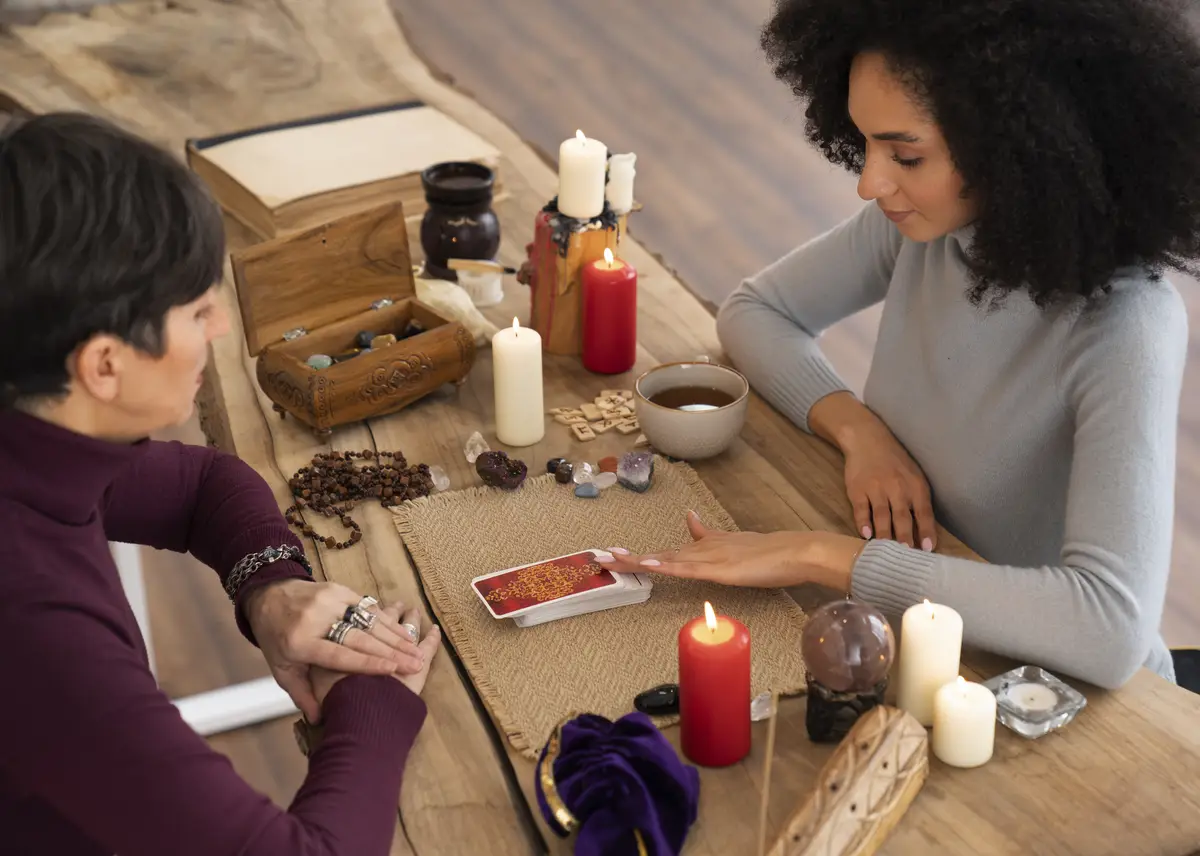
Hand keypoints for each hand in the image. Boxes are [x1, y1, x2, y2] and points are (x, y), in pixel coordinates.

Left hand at [245, 579, 424, 722]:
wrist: (268, 595)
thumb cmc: (276, 637)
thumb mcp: (281, 669)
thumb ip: (302, 694)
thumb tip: (321, 720)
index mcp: (300, 642)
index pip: (340, 655)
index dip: (369, 663)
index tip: (394, 671)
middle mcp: (316, 619)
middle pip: (361, 638)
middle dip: (392, 652)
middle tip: (416, 663)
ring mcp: (329, 600)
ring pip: (368, 620)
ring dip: (396, 636)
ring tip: (416, 650)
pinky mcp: (338, 588)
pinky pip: (367, 606)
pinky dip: (387, 620)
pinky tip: (403, 631)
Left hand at [601, 511, 861, 590]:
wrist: (793, 550)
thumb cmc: (766, 553)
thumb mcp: (732, 544)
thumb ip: (708, 534)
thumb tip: (689, 516)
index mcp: (702, 548)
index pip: (664, 553)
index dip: (638, 554)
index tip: (613, 553)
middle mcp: (700, 550)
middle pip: (656, 555)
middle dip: (627, 557)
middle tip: (598, 556)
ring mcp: (707, 558)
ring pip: (665, 560)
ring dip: (637, 560)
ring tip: (610, 558)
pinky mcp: (718, 567)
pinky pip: (686, 567)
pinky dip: (665, 564)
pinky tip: (646, 561)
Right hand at [841, 426, 935, 550]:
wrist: (868, 441)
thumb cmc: (896, 463)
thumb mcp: (914, 477)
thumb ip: (918, 502)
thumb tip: (923, 533)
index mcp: (915, 486)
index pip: (923, 513)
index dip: (926, 532)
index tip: (928, 550)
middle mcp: (897, 488)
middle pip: (902, 518)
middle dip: (905, 539)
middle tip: (906, 557)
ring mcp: (876, 489)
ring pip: (881, 516)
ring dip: (884, 535)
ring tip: (886, 552)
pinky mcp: (857, 490)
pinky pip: (861, 509)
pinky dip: (863, 523)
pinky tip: (865, 535)